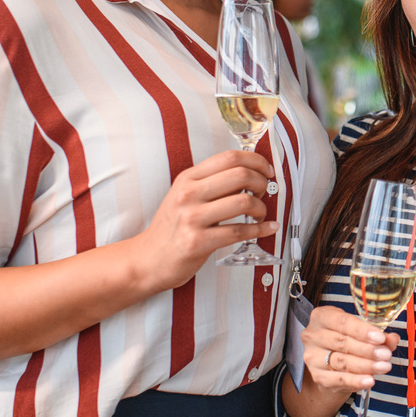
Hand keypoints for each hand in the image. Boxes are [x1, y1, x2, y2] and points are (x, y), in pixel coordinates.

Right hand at [127, 150, 276, 292]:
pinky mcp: (198, 242)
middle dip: (262, 183)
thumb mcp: (185, 196)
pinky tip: (267, 228)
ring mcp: (192, 218)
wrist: (148, 259)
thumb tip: (250, 175)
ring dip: (261, 208)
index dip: (256, 161)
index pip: (229, 157)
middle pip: (240, 175)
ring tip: (260, 214)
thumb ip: (212, 183)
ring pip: (244, 202)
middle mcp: (189, 194)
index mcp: (188, 178)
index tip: (266, 170)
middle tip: (263, 193)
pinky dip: (261, 230)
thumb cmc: (172, 228)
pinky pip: (239, 231)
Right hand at [301, 306, 397, 394]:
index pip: (343, 322)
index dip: (363, 331)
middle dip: (368, 350)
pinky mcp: (317, 376)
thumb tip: (392, 339)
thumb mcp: (359, 331)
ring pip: (342, 362)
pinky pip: (338, 379)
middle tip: (386, 354)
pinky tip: (369, 380)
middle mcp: (313, 336)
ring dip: (366, 365)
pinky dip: (356, 381)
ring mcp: (312, 357)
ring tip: (383, 366)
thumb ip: (377, 335)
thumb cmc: (345, 340)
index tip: (380, 338)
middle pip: (342, 343)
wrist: (329, 364)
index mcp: (321, 317)